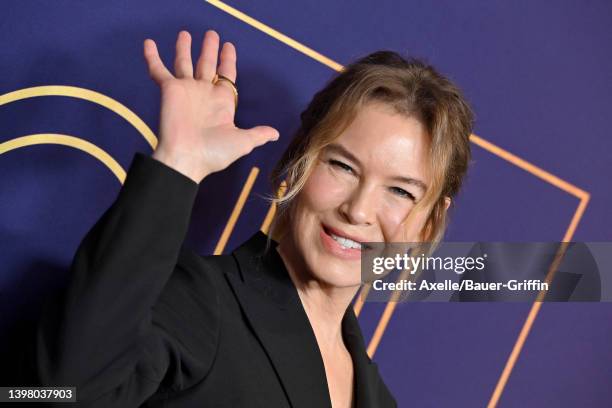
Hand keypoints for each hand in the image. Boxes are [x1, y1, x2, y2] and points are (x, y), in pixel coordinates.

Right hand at [144, 30, 278, 182]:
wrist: (186, 158)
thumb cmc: (214, 153)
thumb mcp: (242, 142)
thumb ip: (257, 134)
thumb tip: (275, 134)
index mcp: (222, 102)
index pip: (227, 75)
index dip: (228, 60)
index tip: (229, 47)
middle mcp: (204, 93)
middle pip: (207, 64)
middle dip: (209, 49)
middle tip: (212, 34)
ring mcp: (186, 90)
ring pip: (184, 63)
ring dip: (185, 48)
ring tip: (186, 33)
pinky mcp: (169, 90)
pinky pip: (159, 70)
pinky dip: (153, 57)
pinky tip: (149, 42)